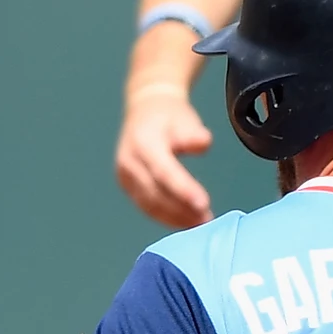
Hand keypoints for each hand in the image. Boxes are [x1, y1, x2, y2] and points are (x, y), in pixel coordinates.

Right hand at [114, 84, 214, 227]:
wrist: (144, 110)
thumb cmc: (168, 115)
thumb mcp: (184, 117)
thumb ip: (193, 133)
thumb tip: (203, 142)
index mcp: (143, 143)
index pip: (164, 171)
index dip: (183, 190)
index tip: (203, 204)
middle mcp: (129, 162)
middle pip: (155, 193)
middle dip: (181, 210)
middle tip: (207, 219)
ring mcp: (125, 176)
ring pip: (149, 205)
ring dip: (175, 218)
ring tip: (200, 223)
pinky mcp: (128, 186)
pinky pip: (146, 206)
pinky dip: (166, 217)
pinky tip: (186, 221)